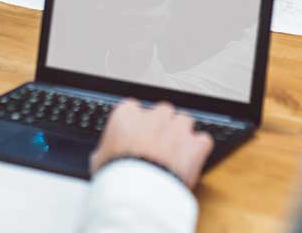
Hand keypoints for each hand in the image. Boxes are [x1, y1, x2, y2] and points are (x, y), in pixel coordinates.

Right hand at [90, 99, 213, 188]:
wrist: (139, 194)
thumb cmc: (116, 178)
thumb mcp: (99, 161)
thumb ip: (107, 149)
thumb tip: (105, 155)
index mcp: (127, 115)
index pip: (133, 109)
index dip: (136, 124)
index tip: (135, 137)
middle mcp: (154, 115)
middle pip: (162, 112)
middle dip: (161, 127)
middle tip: (156, 148)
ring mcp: (177, 127)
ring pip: (184, 121)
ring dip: (181, 135)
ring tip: (174, 156)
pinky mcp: (195, 144)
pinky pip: (202, 140)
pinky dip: (198, 150)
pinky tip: (191, 161)